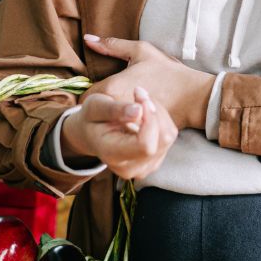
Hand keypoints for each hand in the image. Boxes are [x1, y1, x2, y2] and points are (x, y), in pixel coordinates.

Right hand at [60, 87, 177, 179]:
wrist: (91, 135)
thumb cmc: (92, 118)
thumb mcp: (95, 106)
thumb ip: (114, 109)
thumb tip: (139, 111)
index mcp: (112, 155)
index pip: (145, 145)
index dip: (150, 119)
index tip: (141, 97)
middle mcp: (131, 168)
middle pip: (161, 139)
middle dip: (154, 111)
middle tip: (138, 92)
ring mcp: (145, 167)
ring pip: (168, 135)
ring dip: (158, 113)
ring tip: (139, 101)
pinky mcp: (155, 160)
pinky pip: (169, 136)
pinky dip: (160, 119)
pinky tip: (144, 113)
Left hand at [83, 34, 215, 131]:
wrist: (194, 96)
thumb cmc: (168, 71)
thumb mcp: (141, 51)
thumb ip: (112, 45)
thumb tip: (87, 38)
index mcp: (111, 87)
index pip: (85, 97)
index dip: (89, 93)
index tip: (98, 90)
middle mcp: (114, 107)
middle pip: (95, 111)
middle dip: (99, 106)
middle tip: (108, 99)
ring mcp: (125, 122)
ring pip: (107, 122)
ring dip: (110, 117)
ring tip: (119, 110)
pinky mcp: (137, 132)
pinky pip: (122, 130)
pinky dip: (124, 126)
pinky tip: (132, 119)